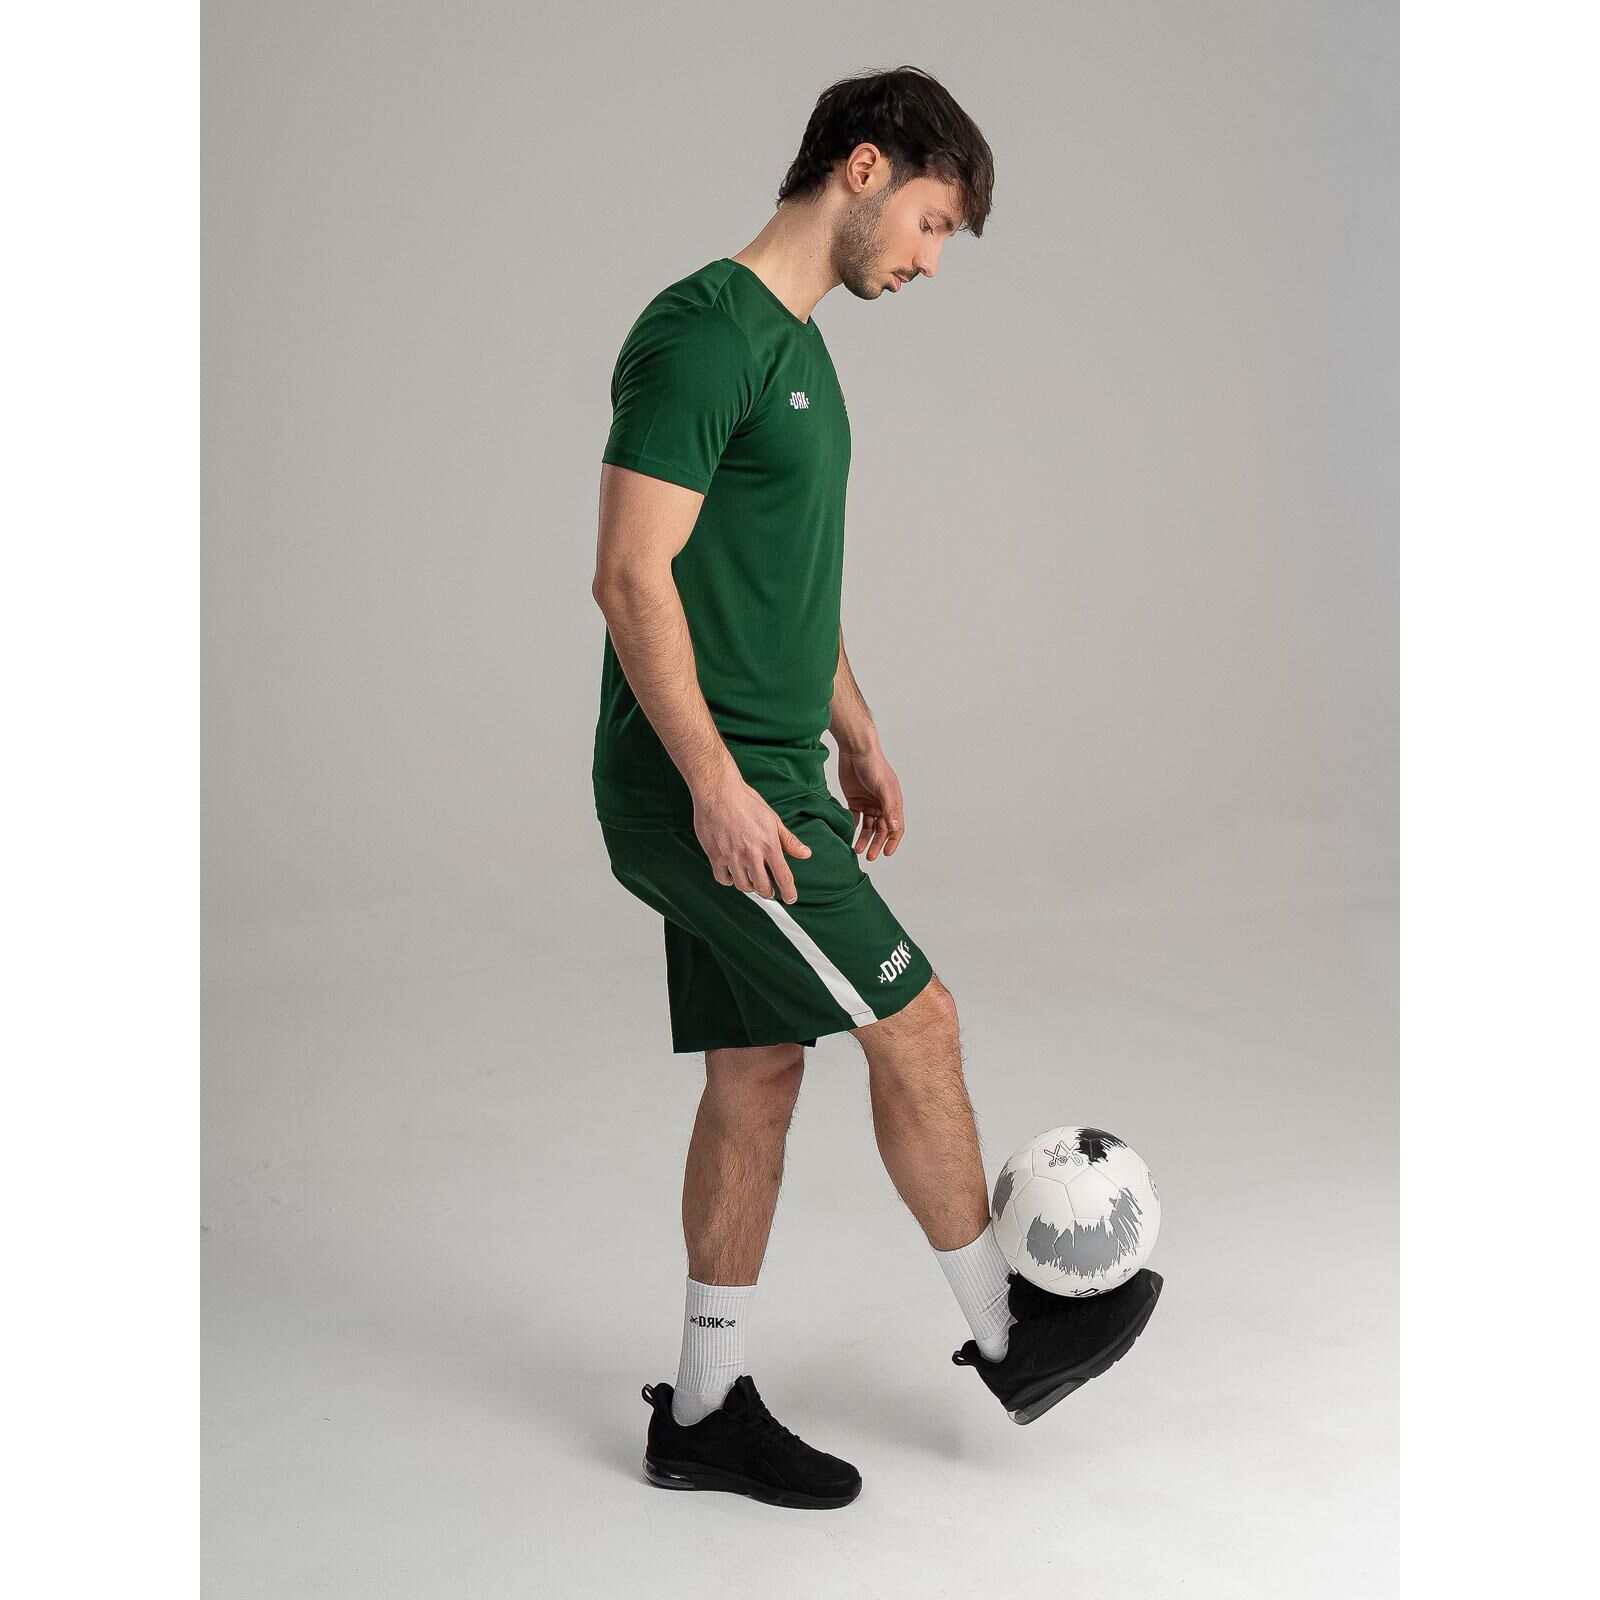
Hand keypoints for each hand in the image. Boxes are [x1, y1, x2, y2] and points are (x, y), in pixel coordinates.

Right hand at [692, 776, 811, 902]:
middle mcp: (751, 853)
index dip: (789, 892)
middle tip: (768, 891)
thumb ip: (788, 840)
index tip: (791, 899)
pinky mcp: (715, 855)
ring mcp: (732, 856)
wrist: (719, 792)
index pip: (783, 876)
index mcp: (769, 845)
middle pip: (763, 886)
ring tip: (751, 882)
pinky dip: (729, 881)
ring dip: (749, 887)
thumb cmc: (746, 802)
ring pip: (743, 885)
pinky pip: (723, 879)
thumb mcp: (772, 819)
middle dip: (768, 893)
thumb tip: (806, 854)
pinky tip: (732, 876)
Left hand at [837, 744, 904, 860]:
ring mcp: (868, 803)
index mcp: (893, 803)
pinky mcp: (854, 800)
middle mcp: (882, 805)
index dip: (892, 841)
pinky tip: (849, 836)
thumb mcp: (884, 788)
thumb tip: (895, 827)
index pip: (896, 827)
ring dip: (864, 839)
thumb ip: (889, 808)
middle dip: (876, 844)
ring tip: (857, 850)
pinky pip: (855, 818)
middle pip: (881, 830)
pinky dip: (853, 828)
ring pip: (867, 827)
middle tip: (869, 857)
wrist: (855, 750)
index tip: (886, 853)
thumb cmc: (874, 766)